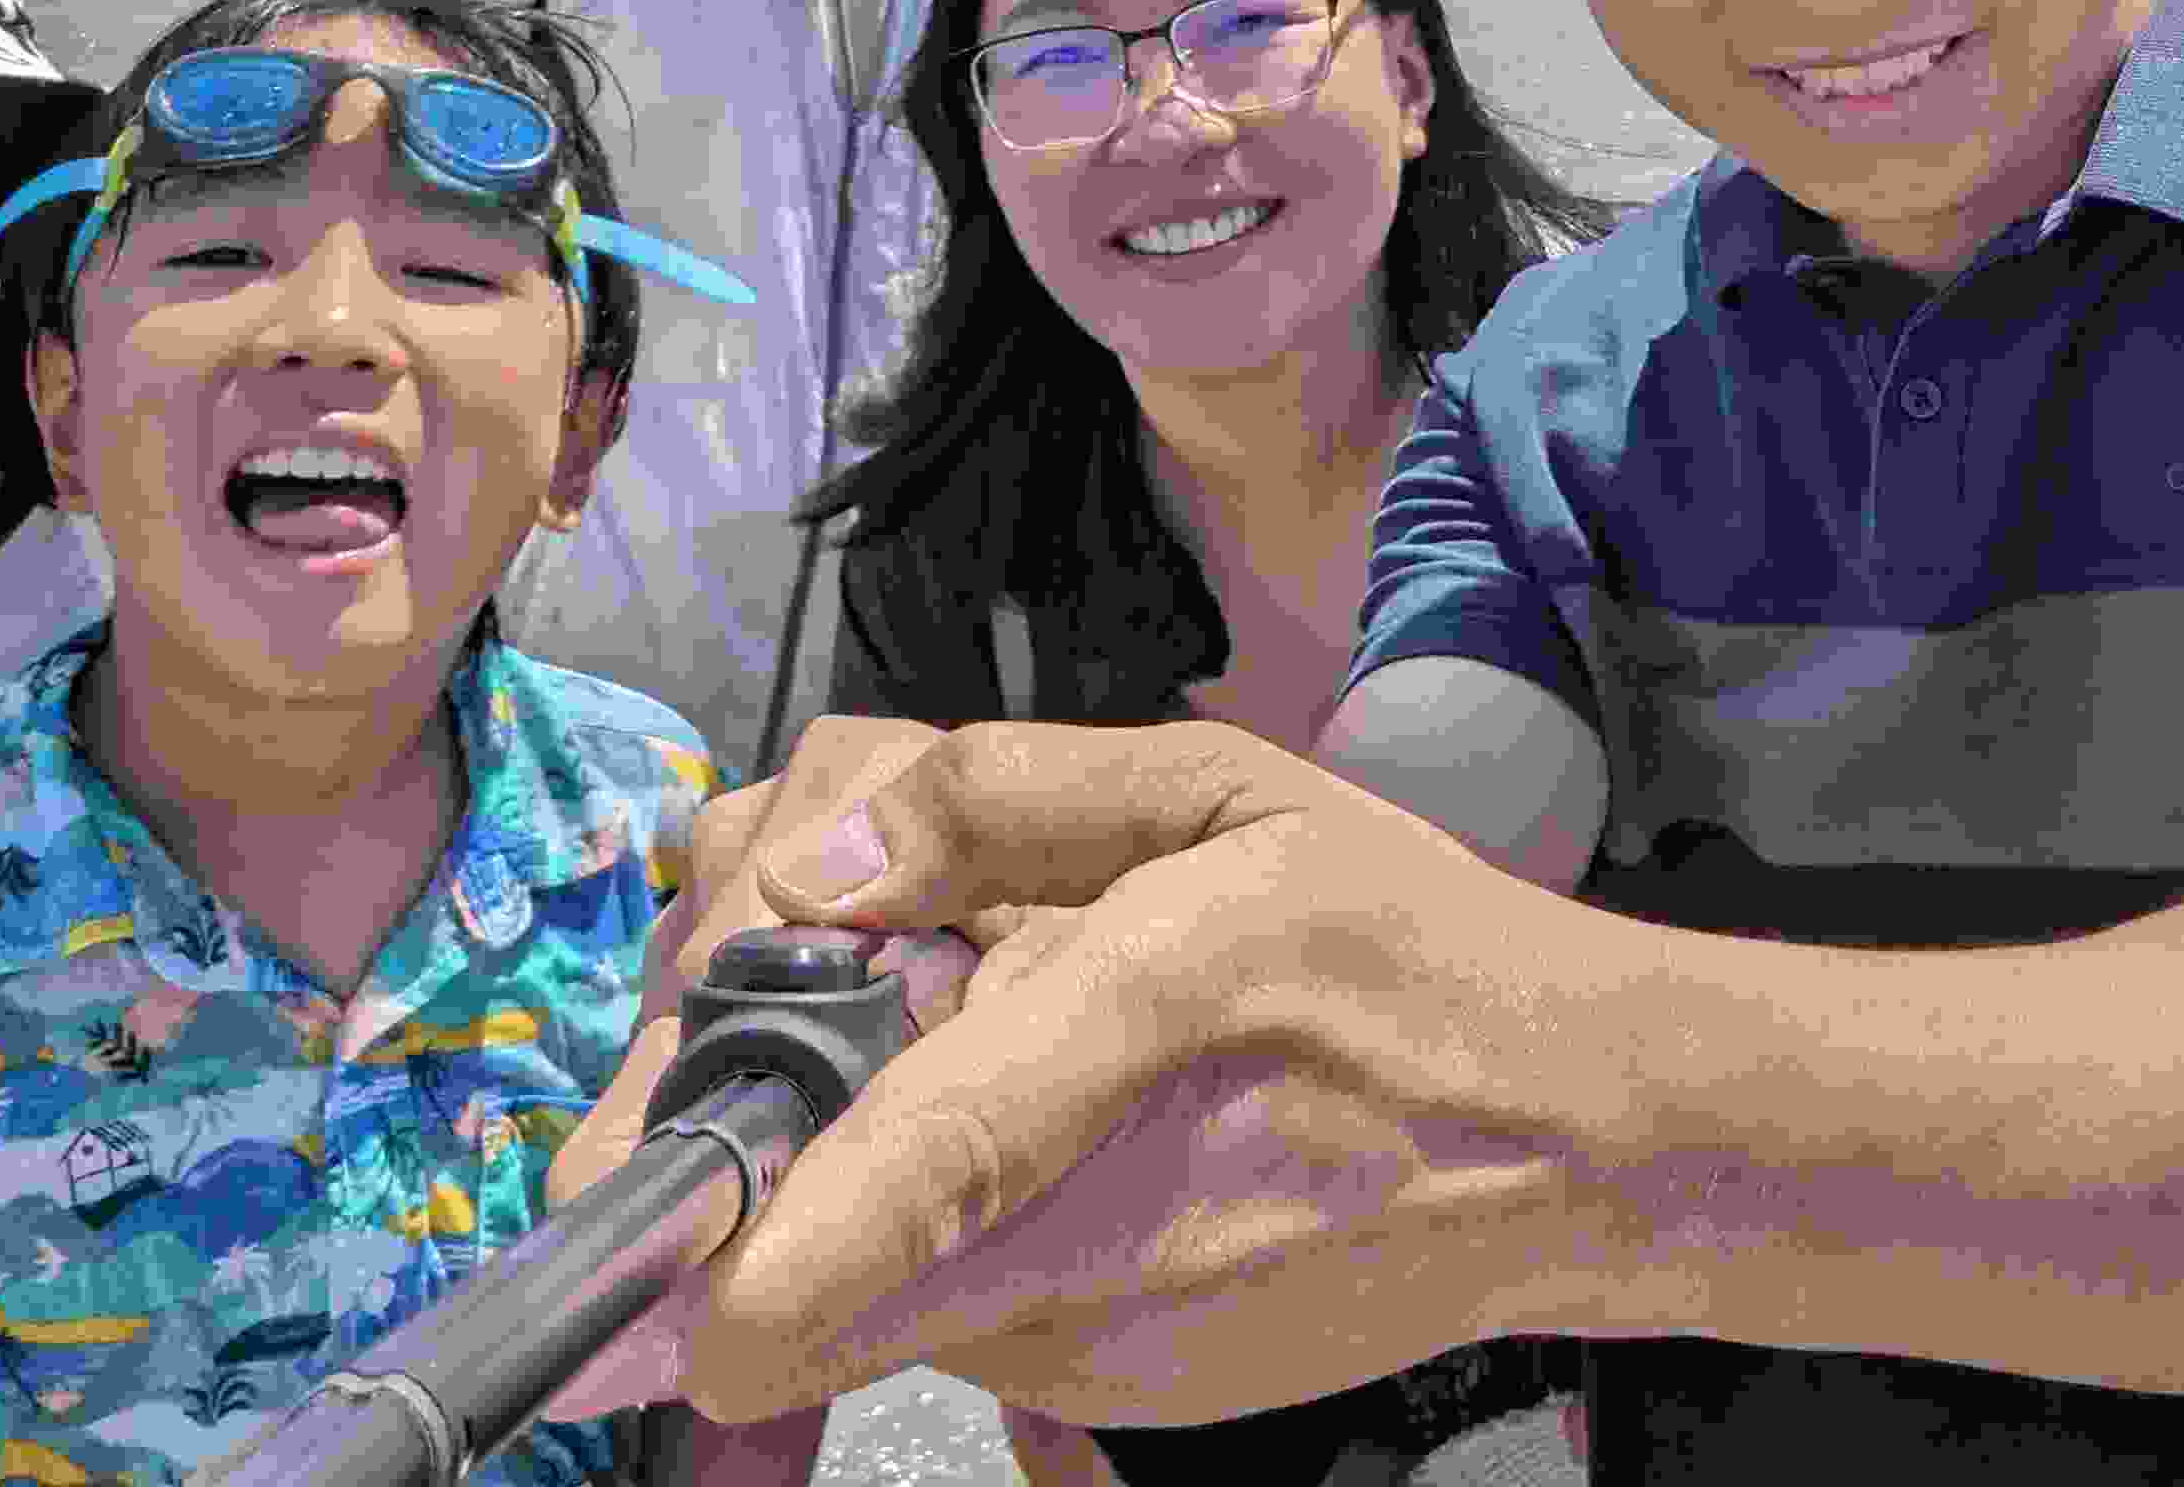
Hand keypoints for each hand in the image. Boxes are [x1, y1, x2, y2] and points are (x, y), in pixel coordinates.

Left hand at [556, 715, 1637, 1430]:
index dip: (738, 1245)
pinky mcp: (1104, 1394)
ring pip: (869, 1278)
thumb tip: (813, 862)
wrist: (1581, 1145)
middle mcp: (1096, 1226)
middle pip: (817, 1249)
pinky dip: (937, 1219)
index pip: (909, 1168)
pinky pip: (949, 1303)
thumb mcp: (1226, 790)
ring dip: (849, 1172)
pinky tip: (1039, 1126)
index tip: (602, 1263)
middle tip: (819, 990)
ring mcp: (1096, 1342)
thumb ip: (1002, 796)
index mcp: (1142, 1019)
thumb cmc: (1405, 945)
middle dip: (761, 1136)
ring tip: (962, 1038)